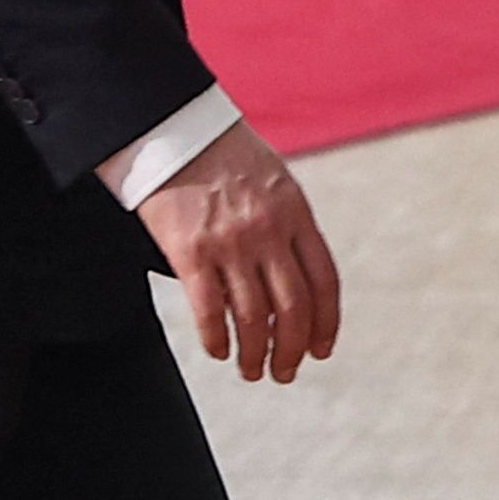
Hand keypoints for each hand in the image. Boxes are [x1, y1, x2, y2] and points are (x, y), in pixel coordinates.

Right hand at [131, 122, 343, 381]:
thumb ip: (289, 226)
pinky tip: (218, 351)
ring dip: (254, 353)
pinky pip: (208, 309)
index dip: (325, 324)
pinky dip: (216, 338)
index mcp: (296, 214)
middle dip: (291, 350)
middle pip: (292, 309)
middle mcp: (268, 232)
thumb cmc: (222, 154)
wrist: (172, 126)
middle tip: (284, 373)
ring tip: (251, 370)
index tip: (320, 350)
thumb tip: (295, 278)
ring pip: (251, 317)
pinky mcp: (189, 250)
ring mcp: (229, 243)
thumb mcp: (274, 181)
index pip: (324, 282)